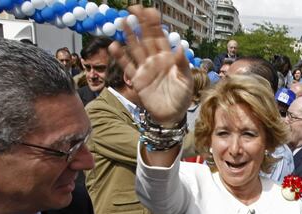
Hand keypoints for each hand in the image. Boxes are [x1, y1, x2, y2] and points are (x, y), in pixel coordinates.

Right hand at [109, 6, 192, 125]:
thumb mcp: (187, 80)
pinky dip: (120, 57)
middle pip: (145, 38)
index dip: (154, 24)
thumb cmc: (182, 97)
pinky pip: (127, 66)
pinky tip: (114, 46)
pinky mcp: (137, 80)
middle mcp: (155, 60)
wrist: (172, 115)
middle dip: (140, 24)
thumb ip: (182, 64)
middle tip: (134, 8)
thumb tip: (180, 47)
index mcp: (168, 58)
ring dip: (129, 35)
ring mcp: (145, 69)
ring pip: (135, 48)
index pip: (160, 37)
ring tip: (123, 21)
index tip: (149, 11)